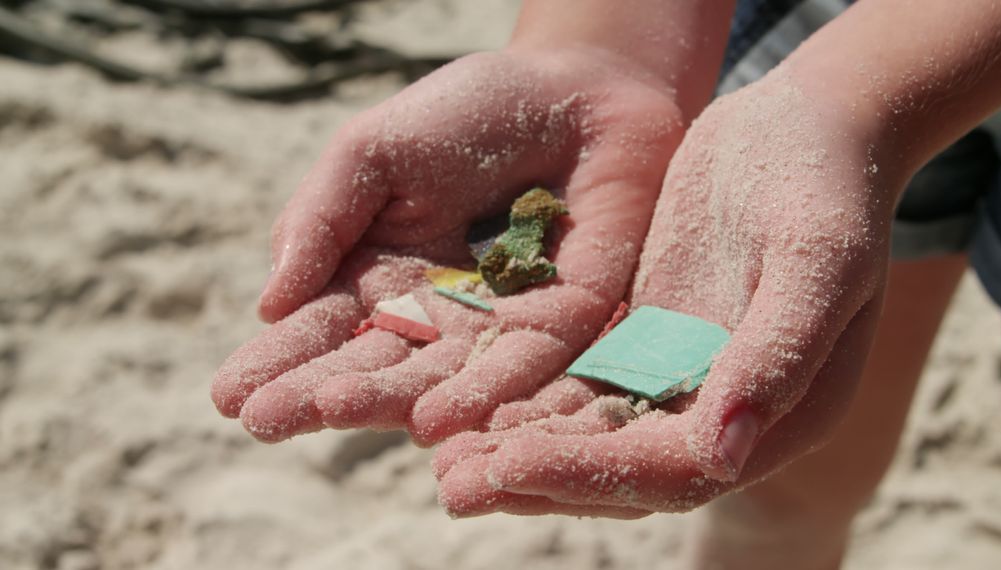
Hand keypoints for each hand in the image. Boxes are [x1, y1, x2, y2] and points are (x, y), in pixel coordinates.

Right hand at [210, 48, 683, 444]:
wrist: (578, 94)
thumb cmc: (468, 115)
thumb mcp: (374, 152)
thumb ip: (321, 220)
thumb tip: (268, 306)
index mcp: (378, 279)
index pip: (323, 331)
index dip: (279, 363)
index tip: (227, 395)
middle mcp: (432, 318)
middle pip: (372, 366)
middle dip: (319, 392)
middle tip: (264, 418)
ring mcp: (495, 328)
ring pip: (438, 378)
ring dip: (387, 400)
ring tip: (333, 412)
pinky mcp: (562, 326)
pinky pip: (522, 366)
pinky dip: (482, 392)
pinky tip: (437, 420)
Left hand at [435, 67, 901, 515]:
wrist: (807, 130)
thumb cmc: (827, 187)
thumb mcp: (817, 260)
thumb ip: (778, 355)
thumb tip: (722, 457)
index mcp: (781, 413)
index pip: (676, 470)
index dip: (593, 474)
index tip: (511, 462)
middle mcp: (727, 411)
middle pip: (624, 467)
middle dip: (540, 478)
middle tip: (455, 486)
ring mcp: (682, 376)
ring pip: (592, 430)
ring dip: (521, 448)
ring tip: (445, 460)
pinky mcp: (644, 338)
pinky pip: (580, 380)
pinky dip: (529, 397)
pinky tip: (471, 400)